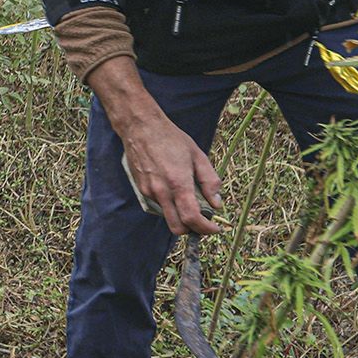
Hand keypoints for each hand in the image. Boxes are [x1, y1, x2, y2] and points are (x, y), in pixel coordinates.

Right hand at [118, 114, 223, 236]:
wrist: (141, 128)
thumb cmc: (171, 139)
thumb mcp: (198, 155)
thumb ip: (210, 181)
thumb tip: (217, 204)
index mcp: (178, 183)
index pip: (192, 218)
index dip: (206, 229)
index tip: (214, 228)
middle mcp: (161, 192)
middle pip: (177, 228)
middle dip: (192, 230)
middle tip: (202, 221)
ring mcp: (148, 192)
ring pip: (167, 217)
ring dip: (180, 217)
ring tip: (188, 200)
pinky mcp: (141, 189)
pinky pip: (158, 206)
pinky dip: (169, 206)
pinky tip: (173, 190)